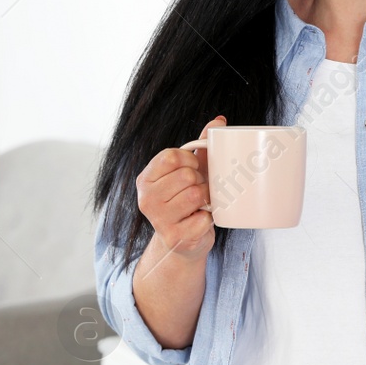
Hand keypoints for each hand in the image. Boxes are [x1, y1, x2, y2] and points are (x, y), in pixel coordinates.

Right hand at [136, 115, 224, 263]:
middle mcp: (146, 198)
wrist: (183, 242)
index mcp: (146, 178)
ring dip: (206, 200)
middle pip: (186, 176)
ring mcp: (158, 220)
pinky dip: (208, 219)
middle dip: (200, 182)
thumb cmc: (186, 201)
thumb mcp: (190, 170)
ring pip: (195, 195)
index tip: (192, 168)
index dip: (189, 160)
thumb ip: (201, 145)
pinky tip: (199, 221)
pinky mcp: (174, 237)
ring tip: (199, 205)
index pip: (170, 156)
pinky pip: (203, 218)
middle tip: (197, 192)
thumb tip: (219, 122)